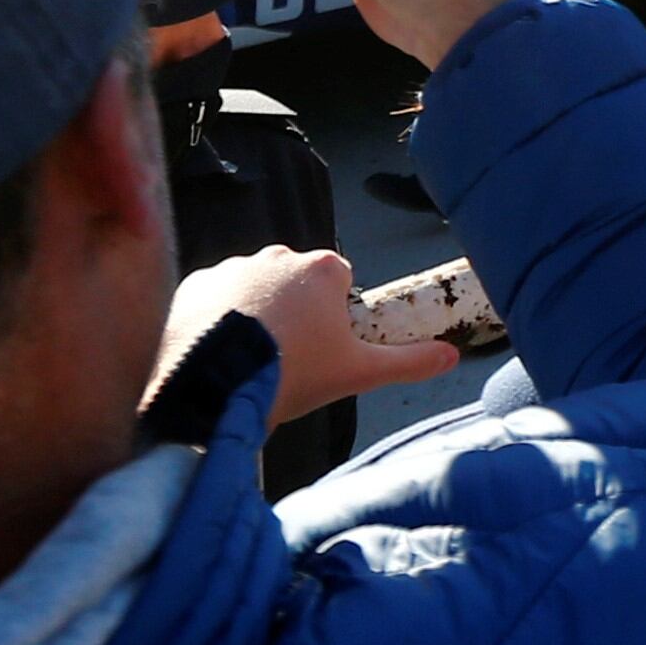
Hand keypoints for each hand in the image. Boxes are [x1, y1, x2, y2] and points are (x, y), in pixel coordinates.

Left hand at [155, 245, 456, 426]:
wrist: (212, 388)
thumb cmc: (290, 374)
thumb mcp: (357, 373)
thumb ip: (408, 361)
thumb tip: (452, 356)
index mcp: (322, 270)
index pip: (338, 281)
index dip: (334, 316)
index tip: (323, 346)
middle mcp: (277, 256)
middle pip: (295, 282)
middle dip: (293, 311)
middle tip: (287, 358)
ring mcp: (231, 267)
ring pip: (253, 289)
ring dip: (253, 314)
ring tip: (249, 360)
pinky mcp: (193, 284)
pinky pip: (212, 299)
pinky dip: (214, 319)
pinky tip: (216, 353)